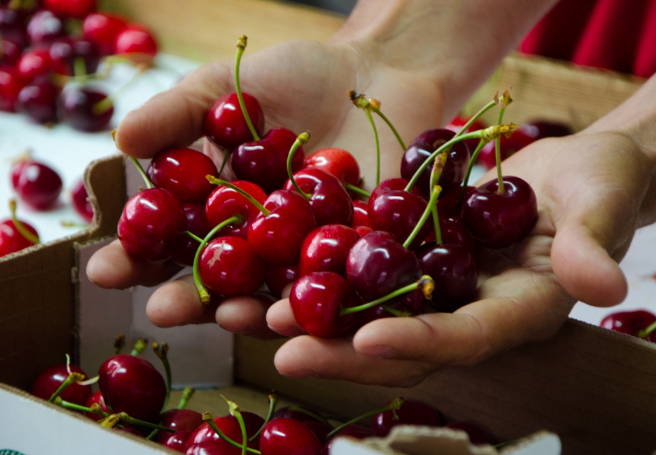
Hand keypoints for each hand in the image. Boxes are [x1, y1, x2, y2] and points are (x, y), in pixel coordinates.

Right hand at [86, 38, 447, 337]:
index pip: (170, 238)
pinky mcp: (355, 254)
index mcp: (217, 206)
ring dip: (251, 310)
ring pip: (274, 292)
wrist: (376, 73)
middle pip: (217, 278)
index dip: (136, 255)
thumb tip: (121, 141)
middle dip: (187, 298)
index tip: (103, 269)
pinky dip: (317, 297)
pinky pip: (335, 283)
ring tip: (229, 317)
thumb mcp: (228, 89)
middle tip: (160, 312)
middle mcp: (257, 239)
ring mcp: (305, 252)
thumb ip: (177, 114)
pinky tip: (295, 309)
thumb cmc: (295, 79)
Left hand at [266, 130, 650, 385]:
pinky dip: (317, 271)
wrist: (567, 170)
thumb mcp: (600, 206)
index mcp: (513, 311)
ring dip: (311, 316)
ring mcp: (433, 286)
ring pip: (366, 311)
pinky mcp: (409, 257)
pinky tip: (269, 265)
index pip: (463, 337)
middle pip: (398, 338)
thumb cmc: (598, 184)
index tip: (368, 340)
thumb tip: (608, 286)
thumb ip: (592, 245)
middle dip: (340, 348)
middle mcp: (465, 309)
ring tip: (249, 312)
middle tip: (280, 346)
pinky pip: (359, 270)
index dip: (418, 342)